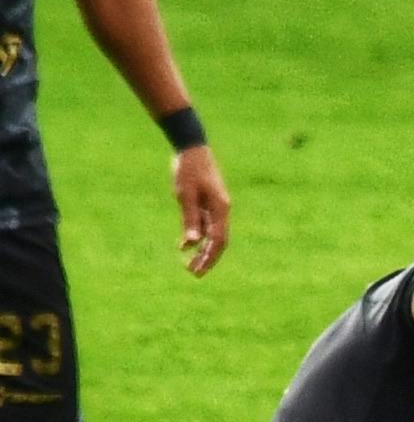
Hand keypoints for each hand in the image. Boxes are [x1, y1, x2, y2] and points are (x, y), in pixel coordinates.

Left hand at [174, 144, 229, 274]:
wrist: (191, 147)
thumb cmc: (188, 169)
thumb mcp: (185, 195)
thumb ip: (190, 219)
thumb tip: (193, 243)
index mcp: (220, 209)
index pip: (218, 241)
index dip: (209, 258)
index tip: (197, 271)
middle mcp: (221, 210)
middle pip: (218, 242)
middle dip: (207, 259)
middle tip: (193, 274)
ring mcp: (215, 207)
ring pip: (211, 235)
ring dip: (201, 250)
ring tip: (188, 264)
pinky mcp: (208, 203)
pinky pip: (205, 225)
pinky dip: (196, 237)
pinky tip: (184, 246)